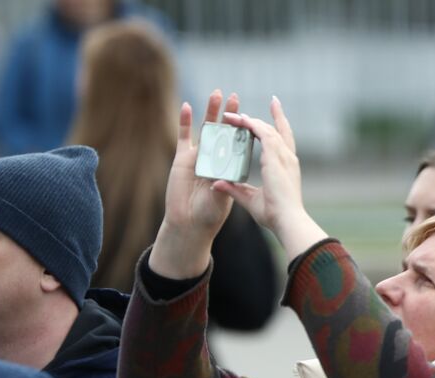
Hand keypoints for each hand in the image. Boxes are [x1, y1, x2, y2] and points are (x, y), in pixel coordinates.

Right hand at [149, 89, 240, 278]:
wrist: (189, 225)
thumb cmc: (210, 216)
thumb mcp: (225, 199)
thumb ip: (228, 186)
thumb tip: (230, 175)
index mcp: (231, 168)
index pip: (242, 144)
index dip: (247, 130)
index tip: (252, 117)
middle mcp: (216, 160)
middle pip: (226, 132)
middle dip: (232, 115)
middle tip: (236, 97)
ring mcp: (199, 157)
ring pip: (206, 130)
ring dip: (211, 112)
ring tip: (217, 94)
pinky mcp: (182, 159)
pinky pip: (184, 136)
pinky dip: (185, 121)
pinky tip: (188, 107)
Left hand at [214, 97, 327, 261]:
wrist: (288, 220)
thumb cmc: (275, 215)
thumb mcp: (251, 199)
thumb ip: (235, 189)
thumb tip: (218, 184)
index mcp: (287, 168)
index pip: (284, 141)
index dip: (280, 125)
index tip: (275, 111)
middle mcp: (288, 159)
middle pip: (277, 130)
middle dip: (266, 117)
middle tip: (247, 110)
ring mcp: (284, 156)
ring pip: (266, 129)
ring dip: (249, 120)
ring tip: (231, 114)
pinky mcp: (275, 156)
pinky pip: (261, 132)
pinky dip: (250, 123)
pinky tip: (237, 118)